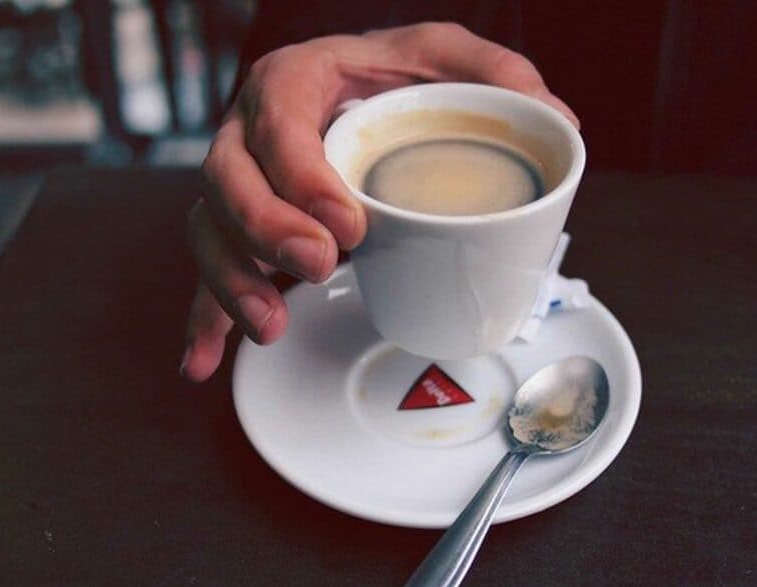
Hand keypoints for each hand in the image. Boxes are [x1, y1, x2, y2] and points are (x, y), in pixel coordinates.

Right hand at [182, 22, 578, 381]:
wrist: (354, 89)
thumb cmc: (389, 75)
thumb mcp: (442, 55)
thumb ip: (495, 74)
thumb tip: (553, 119)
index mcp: (294, 82)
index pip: (278, 122)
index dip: (300, 175)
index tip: (350, 221)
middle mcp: (251, 131)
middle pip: (227, 179)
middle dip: (266, 229)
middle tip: (322, 263)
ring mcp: (240, 183)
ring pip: (209, 229)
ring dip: (231, 283)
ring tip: (271, 325)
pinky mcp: (240, 229)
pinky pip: (207, 271)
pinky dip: (203, 320)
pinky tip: (202, 362)